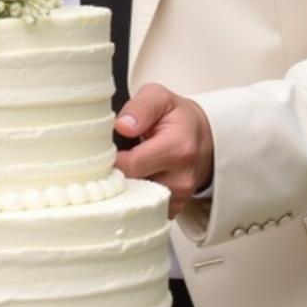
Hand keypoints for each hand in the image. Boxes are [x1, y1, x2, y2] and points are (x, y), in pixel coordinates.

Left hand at [114, 83, 213, 216]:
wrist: (204, 137)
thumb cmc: (178, 116)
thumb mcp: (160, 97)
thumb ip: (140, 107)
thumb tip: (122, 126)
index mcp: (178, 148)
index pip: (133, 164)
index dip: (111, 159)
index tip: (102, 151)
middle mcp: (182, 177)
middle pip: (133, 186)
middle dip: (114, 174)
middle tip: (107, 159)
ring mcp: (180, 196)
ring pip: (137, 201)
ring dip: (125, 187)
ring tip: (123, 167)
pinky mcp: (175, 207)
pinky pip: (146, 209)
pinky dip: (135, 198)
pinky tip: (133, 180)